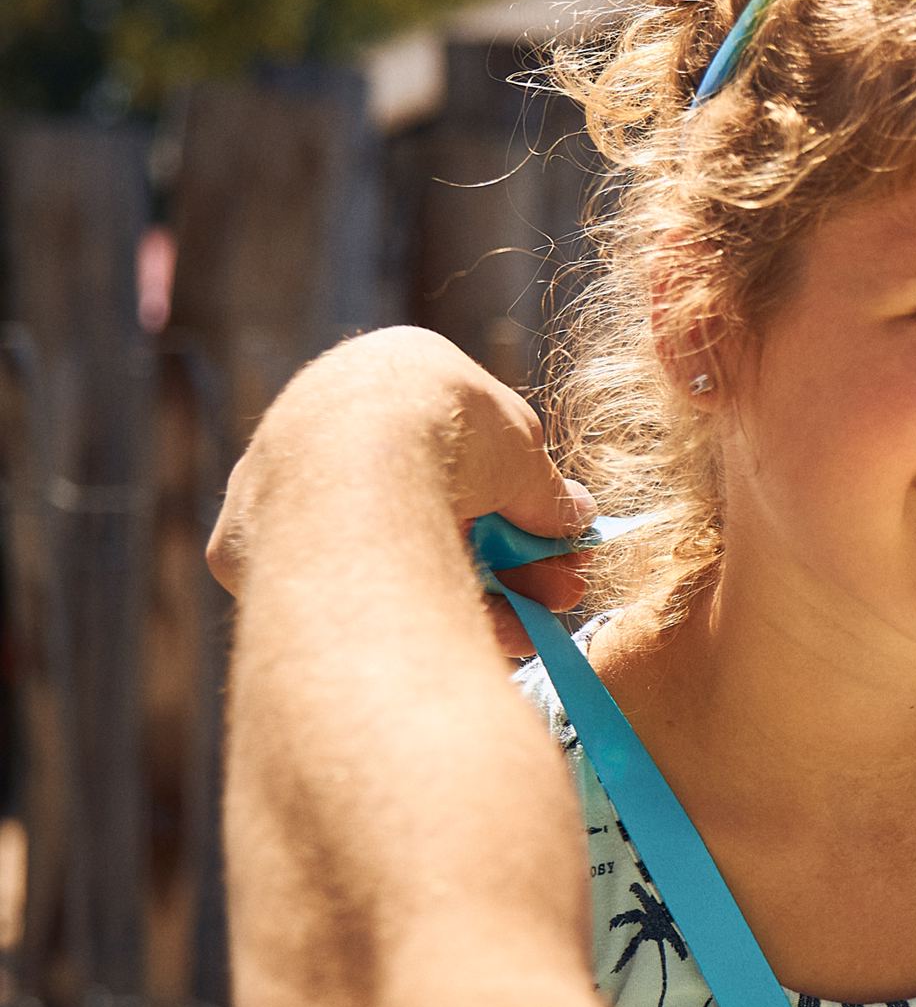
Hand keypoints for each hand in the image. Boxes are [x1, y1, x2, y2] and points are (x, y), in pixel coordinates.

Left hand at [210, 328, 593, 653]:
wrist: (357, 465)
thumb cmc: (452, 432)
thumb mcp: (526, 454)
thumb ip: (547, 491)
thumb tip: (578, 519)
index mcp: (383, 372)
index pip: (459, 443)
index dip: (514, 498)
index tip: (552, 542)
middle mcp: (323, 420)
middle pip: (424, 502)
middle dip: (502, 556)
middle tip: (553, 593)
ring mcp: (279, 481)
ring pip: (385, 544)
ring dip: (468, 587)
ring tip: (529, 628)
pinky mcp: (246, 543)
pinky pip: (335, 579)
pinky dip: (397, 605)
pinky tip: (458, 633)